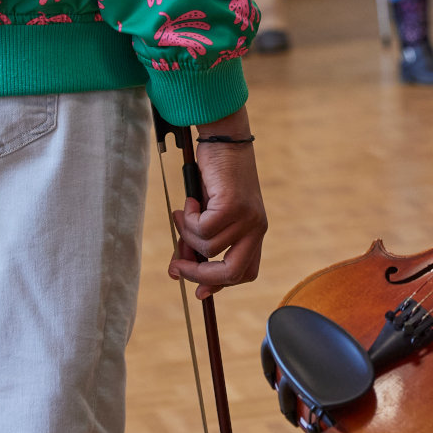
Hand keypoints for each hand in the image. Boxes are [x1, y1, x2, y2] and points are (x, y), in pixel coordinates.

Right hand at [172, 113, 268, 294]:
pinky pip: (203, 230)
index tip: (199, 293)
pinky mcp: (234, 205)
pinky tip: (191, 201)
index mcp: (255, 231)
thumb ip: (197, 242)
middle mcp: (257, 227)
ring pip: (208, 249)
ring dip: (187, 234)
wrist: (224, 139)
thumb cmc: (215, 177)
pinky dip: (189, 219)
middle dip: (201, 276)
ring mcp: (248, 217)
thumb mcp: (206, 215)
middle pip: (232, 273)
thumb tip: (176, 272)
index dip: (221, 286)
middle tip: (177, 266)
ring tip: (185, 211)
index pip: (245, 272)